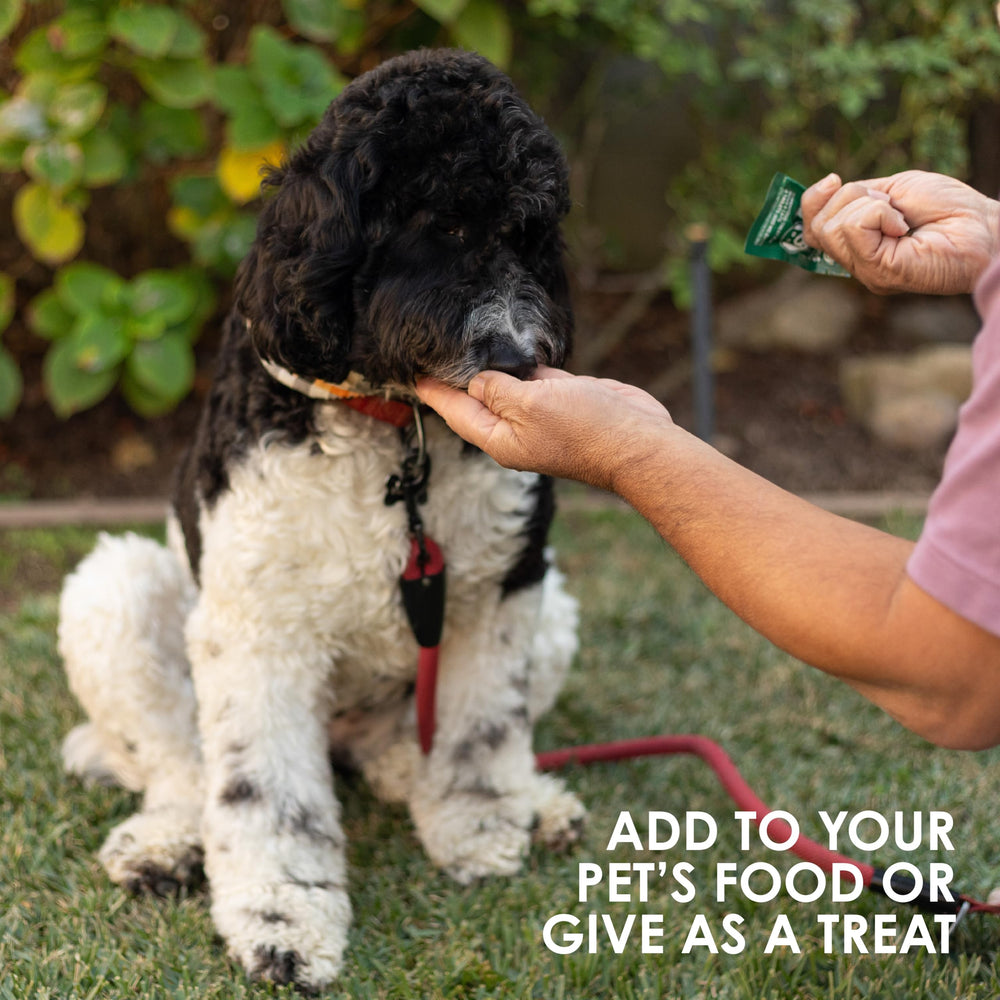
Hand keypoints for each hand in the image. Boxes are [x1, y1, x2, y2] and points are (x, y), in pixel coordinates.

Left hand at [415, 366, 671, 491]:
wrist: (637, 442)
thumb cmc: (585, 430)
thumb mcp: (530, 404)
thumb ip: (498, 390)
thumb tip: (479, 379)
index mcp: (500, 437)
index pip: (456, 412)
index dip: (434, 392)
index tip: (413, 375)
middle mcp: (516, 428)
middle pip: (478, 400)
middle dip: (456, 380)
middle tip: (431, 355)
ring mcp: (541, 414)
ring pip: (506, 387)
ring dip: (489, 369)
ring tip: (461, 349)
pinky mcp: (564, 400)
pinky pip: (535, 380)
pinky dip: (522, 365)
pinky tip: (509, 350)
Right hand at [802, 170, 999, 294]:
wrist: (982, 226)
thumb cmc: (947, 208)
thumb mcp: (891, 192)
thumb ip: (856, 198)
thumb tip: (825, 191)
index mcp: (858, 244)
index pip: (811, 230)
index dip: (811, 203)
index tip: (832, 180)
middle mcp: (857, 262)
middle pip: (818, 227)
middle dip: (849, 198)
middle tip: (889, 204)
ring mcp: (865, 271)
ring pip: (833, 227)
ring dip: (868, 205)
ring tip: (900, 216)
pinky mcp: (878, 273)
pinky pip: (855, 229)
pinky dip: (879, 214)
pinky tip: (903, 226)